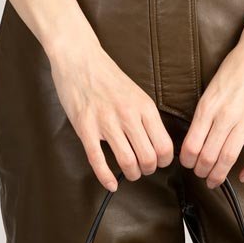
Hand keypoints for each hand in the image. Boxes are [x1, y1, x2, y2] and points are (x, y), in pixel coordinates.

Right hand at [49, 38, 173, 190]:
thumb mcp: (137, 94)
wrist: (79, 58)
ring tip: (130, 172)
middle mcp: (128, 115)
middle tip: (143, 168)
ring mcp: (106, 122)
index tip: (158, 162)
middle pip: (149, 158)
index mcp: (144, 107)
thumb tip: (159, 145)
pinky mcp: (85, 128)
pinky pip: (98, 161)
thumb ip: (147, 118)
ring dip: (132, 174)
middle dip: (148, 170)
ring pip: (128, 163)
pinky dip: (106, 178)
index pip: (164, 146)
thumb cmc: (109, 78)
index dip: (164, 161)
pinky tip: (112, 184)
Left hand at [179, 27, 243, 187]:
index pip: (192, 144)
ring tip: (214, 180)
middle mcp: (228, 114)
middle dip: (201, 172)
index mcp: (210, 105)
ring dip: (219, 175)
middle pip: (208, 156)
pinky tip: (243, 176)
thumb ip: (205, 112)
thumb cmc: (236, 67)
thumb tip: (194, 138)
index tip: (188, 165)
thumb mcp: (211, 87)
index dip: (187, 161)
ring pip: (229, 159)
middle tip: (201, 175)